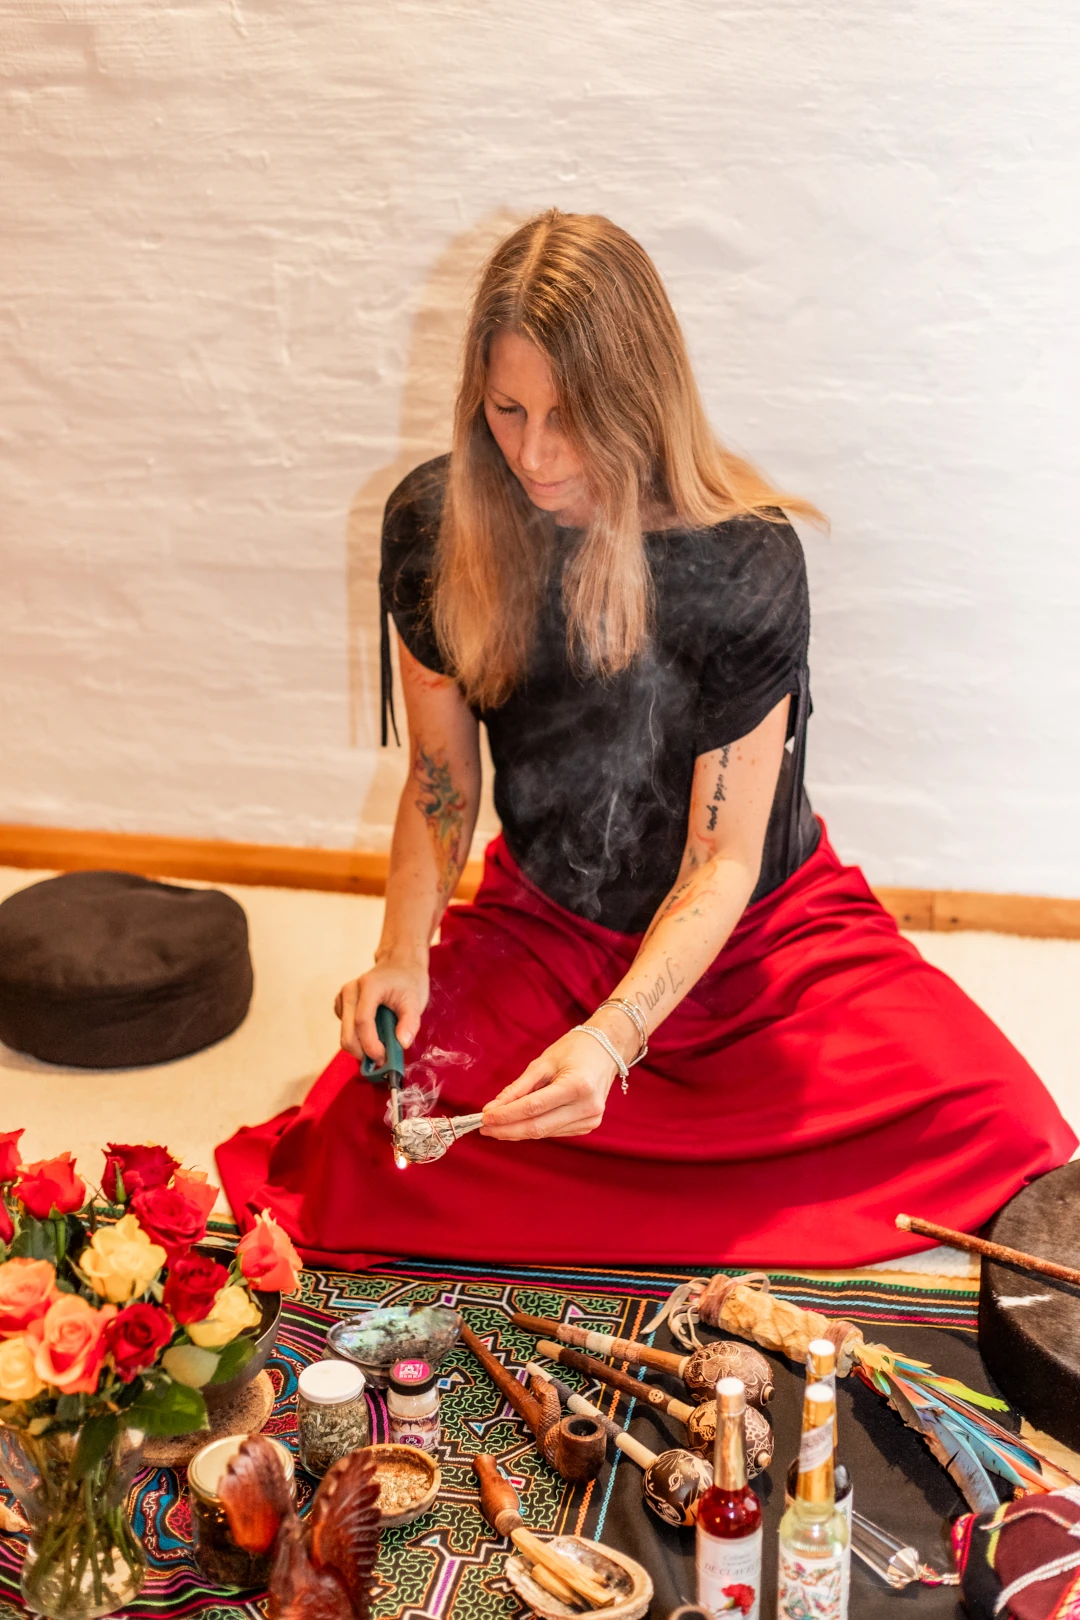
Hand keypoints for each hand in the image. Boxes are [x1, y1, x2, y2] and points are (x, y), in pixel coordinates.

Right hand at [335, 958, 428, 1062]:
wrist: (400, 964)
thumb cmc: (409, 981)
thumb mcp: (416, 1000)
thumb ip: (410, 1023)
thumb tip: (402, 1044)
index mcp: (368, 987)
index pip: (362, 1022)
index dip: (371, 1045)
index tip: (384, 1060)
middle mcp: (350, 991)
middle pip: (348, 1033)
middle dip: (364, 1052)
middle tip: (383, 1060)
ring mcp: (343, 997)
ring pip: (345, 1034)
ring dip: (361, 1047)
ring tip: (382, 1045)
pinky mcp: (341, 1005)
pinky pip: (345, 1030)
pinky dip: (358, 1039)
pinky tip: (375, 1033)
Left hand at [481, 1029, 618, 1140]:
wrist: (606, 1050)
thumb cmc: (574, 1050)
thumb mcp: (543, 1062)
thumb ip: (518, 1088)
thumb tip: (493, 1108)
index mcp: (577, 1086)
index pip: (533, 1108)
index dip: (506, 1115)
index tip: (484, 1117)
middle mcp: (587, 1107)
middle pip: (538, 1127)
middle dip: (507, 1129)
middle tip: (484, 1128)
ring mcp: (590, 1119)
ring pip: (544, 1133)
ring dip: (518, 1131)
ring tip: (497, 1126)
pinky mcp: (588, 1126)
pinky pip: (554, 1131)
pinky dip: (534, 1128)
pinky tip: (520, 1124)